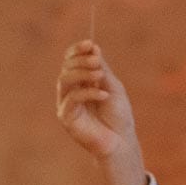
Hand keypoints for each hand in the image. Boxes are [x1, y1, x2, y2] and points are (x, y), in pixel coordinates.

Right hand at [55, 41, 138, 161]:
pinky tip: (104, 95)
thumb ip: (101, 69)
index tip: (89, 44)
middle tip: (96, 61)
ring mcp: (66, 104)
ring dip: (82, 73)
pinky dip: (88, 93)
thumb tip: (93, 48)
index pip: (71, 60)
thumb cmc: (119, 115)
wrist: (121, 141)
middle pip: (66, 68)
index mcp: (80, 81)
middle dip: (80, 61)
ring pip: (64, 80)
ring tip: (99, 75)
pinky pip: (72, 99)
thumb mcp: (113, 86)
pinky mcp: (65, 117)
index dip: (77, 50)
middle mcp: (70, 91)